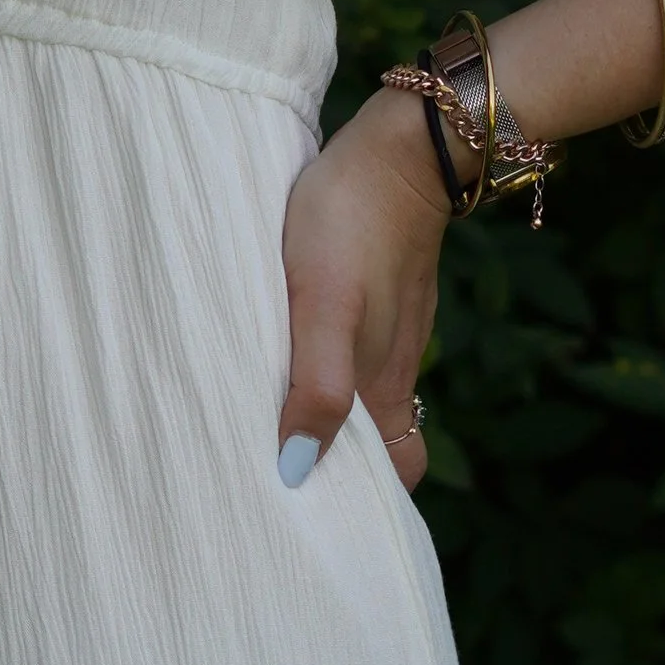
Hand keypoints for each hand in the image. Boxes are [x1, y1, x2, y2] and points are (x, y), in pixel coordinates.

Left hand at [276, 89, 451, 491]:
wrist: (403, 144)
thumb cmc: (353, 223)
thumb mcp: (324, 308)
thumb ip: (319, 387)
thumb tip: (297, 469)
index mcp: (384, 383)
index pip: (397, 474)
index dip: (367, 503)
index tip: (315, 519)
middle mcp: (392, 366)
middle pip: (378, 444)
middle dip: (337, 470)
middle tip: (268, 483)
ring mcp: (388, 328)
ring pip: (365, 398)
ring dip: (325, 419)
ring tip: (261, 427)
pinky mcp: (376, 293)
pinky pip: (354, 353)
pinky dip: (324, 373)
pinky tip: (281, 358)